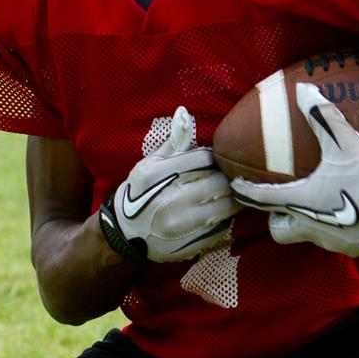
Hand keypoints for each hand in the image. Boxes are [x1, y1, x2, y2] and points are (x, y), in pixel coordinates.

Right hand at [98, 108, 238, 262]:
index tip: (215, 160)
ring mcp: (182, 226)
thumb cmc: (140, 192)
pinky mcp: (190, 244)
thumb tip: (184, 112)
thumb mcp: (149, 164)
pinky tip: (219, 212)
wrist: (125, 234)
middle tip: (230, 175)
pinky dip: (225, 218)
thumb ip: (173, 142)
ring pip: (226, 207)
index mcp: (158, 176)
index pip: (205, 158)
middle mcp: (170, 200)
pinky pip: (222, 228)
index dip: (215, 157)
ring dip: (233, 198)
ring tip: (231, 192)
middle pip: (220, 182)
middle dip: (228, 177)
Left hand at [231, 83, 358, 256]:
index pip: (263, 199)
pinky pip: (334, 240)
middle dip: (277, 216)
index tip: (236, 188)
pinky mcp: (353, 248)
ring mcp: (331, 242)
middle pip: (280, 228)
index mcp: (302, 202)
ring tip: (319, 203)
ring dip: (307, 221)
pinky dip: (334, 228)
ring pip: (307, 235)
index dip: (246, 192)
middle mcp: (311, 227)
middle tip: (284, 201)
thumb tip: (303, 90)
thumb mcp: (344, 142)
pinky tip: (348, 213)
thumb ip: (322, 117)